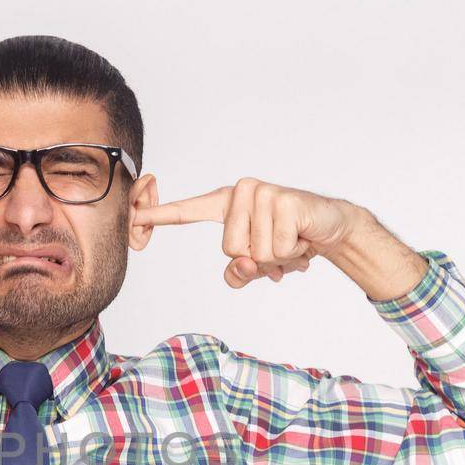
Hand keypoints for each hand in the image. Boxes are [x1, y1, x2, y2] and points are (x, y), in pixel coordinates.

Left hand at [132, 178, 360, 287]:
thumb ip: (240, 272)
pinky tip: (302, 236)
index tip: (134, 218)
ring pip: (256, 252)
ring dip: (279, 257)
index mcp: (226, 205)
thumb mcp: (258, 265)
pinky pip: (277, 248)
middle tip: (278, 244)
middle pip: (230, 250)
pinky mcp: (284, 200)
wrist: (330, 227)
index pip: (188, 212)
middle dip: (258, 259)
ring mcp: (263, 193)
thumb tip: (242, 265)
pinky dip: (294, 252)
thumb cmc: (288, 241)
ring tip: (291, 240)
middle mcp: (241, 193)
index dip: (160, 217)